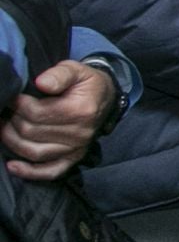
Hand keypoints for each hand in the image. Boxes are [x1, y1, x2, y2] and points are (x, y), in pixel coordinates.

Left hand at [3, 60, 114, 180]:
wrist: (106, 98)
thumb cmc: (86, 83)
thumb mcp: (76, 69)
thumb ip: (59, 74)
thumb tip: (41, 83)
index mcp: (80, 111)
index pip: (37, 113)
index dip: (18, 104)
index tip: (13, 96)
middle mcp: (79, 134)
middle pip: (31, 132)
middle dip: (12, 120)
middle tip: (8, 110)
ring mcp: (76, 148)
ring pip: (34, 151)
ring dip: (12, 141)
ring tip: (4, 127)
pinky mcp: (73, 158)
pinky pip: (50, 171)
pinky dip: (30, 172)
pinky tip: (12, 166)